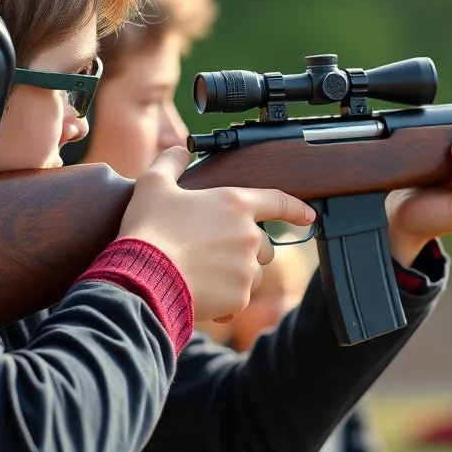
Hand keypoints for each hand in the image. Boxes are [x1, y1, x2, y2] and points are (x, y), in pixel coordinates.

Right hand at [118, 147, 315, 322]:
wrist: (143, 277)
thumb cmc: (149, 229)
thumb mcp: (153, 184)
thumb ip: (170, 162)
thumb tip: (179, 151)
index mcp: (235, 204)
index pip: (278, 201)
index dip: (296, 208)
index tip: (309, 216)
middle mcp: (249, 236)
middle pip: (263, 245)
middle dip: (245, 250)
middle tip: (212, 252)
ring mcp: (247, 268)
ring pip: (252, 273)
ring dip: (235, 275)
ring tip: (201, 273)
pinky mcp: (239, 297)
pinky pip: (239, 300)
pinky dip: (224, 300)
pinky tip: (199, 294)